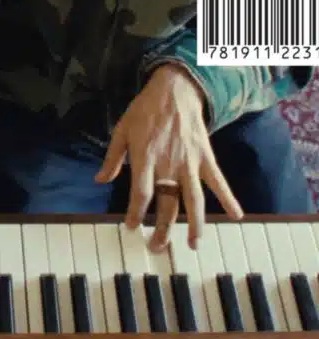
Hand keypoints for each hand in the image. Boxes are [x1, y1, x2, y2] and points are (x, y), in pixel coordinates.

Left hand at [96, 63, 242, 251]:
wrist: (174, 90)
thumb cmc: (144, 110)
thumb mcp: (121, 130)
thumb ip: (112, 157)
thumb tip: (100, 179)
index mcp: (145, 157)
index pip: (140, 193)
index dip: (135, 213)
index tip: (131, 228)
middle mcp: (168, 164)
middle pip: (166, 203)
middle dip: (162, 228)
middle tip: (158, 248)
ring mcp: (189, 163)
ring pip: (193, 200)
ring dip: (194, 224)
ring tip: (192, 244)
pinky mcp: (205, 158)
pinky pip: (218, 182)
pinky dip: (229, 198)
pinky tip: (237, 216)